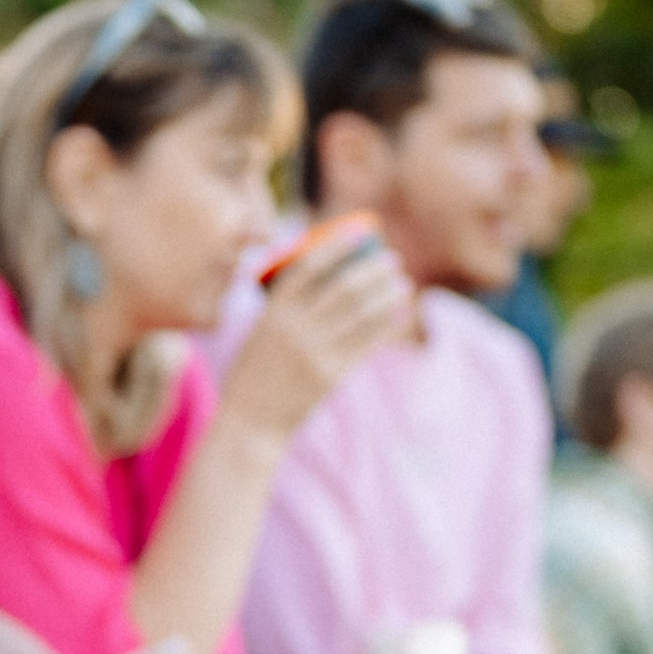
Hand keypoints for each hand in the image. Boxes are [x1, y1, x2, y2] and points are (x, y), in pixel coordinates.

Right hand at [218, 229, 411, 443]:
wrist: (250, 421)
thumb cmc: (254, 371)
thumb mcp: (260, 331)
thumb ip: (287, 306)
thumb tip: (327, 276)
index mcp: (273, 311)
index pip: (310, 266)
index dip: (338, 246)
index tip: (361, 232)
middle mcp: (295, 328)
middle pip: (344, 287)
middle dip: (373, 269)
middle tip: (392, 259)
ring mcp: (315, 353)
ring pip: (362, 314)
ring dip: (387, 294)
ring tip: (402, 283)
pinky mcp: (332, 376)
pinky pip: (367, 343)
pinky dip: (386, 324)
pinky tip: (398, 313)